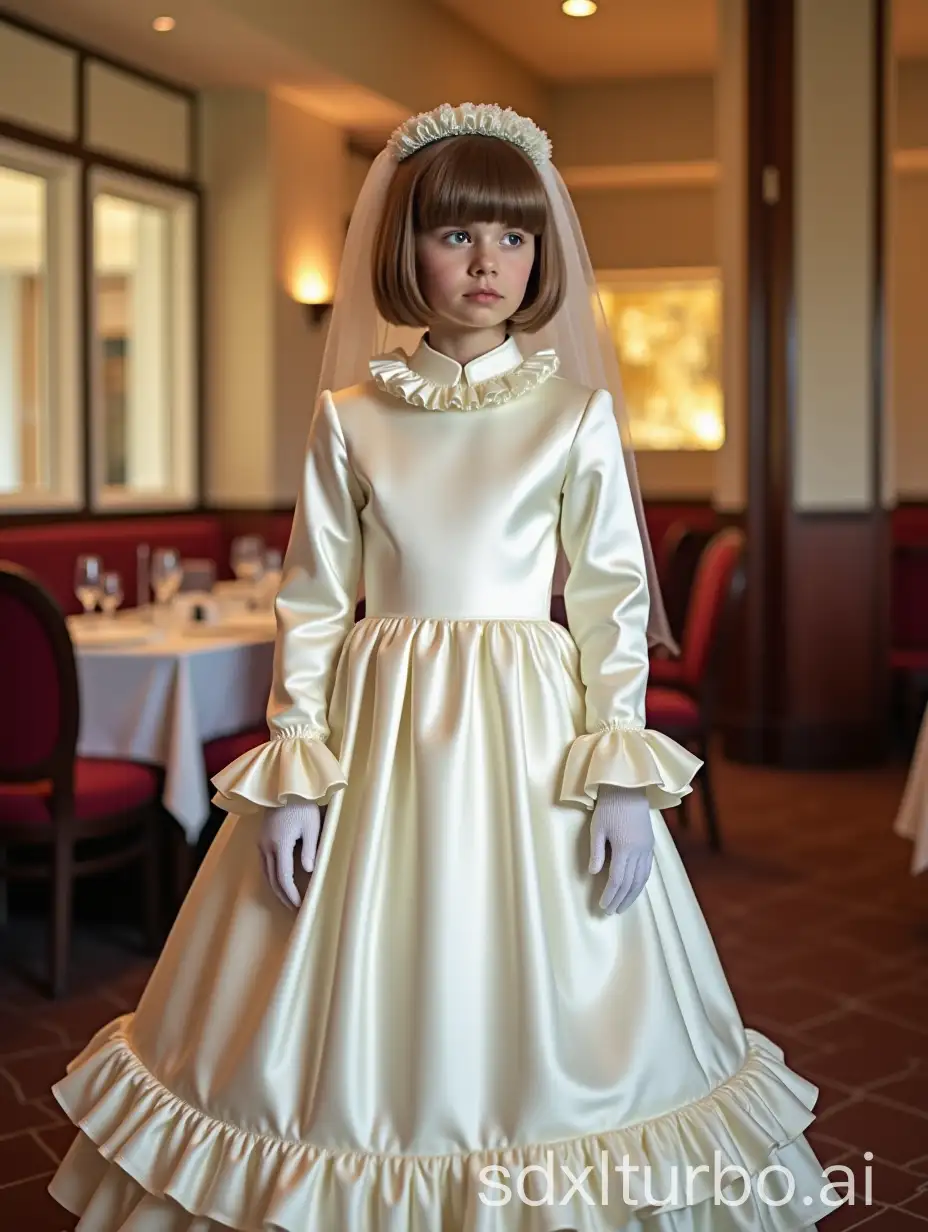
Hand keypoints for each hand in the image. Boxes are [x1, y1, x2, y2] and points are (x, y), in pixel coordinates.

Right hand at [258, 801, 320, 908]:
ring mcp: (261, 841)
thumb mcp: (312, 826)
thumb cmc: (303, 804)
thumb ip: (310, 849)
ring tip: (287, 899)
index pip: (283, 877)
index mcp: (280, 843)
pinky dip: (271, 875)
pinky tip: (278, 881)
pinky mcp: (261, 838)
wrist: (285, 786)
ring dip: (275, 887)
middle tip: (293, 908)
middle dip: (282, 895)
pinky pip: (264, 863)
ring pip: (265, 872)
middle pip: (272, 878)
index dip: (290, 893)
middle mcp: (267, 845)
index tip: (299, 904)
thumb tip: (309, 871)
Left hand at [589, 785, 653, 914]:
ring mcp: (646, 849)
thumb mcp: (597, 828)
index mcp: (624, 848)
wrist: (629, 789)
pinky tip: (635, 889)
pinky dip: (641, 883)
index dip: (610, 895)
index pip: (617, 879)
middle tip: (611, 912)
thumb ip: (597, 852)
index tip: (603, 906)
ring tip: (623, 906)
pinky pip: (647, 870)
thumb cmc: (609, 807)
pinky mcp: (650, 845)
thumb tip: (593, 873)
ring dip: (633, 895)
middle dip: (620, 899)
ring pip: (642, 879)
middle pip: (630, 883)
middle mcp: (638, 852)